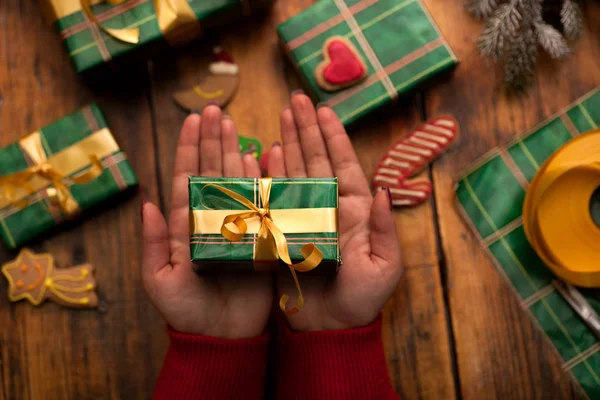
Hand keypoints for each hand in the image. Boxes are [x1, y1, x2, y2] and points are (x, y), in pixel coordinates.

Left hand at [141, 106, 271, 338]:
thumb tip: (147, 205)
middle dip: (211, 139)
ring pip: (236, 180)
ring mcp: (238, 224)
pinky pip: (262, 202)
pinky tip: (261, 156)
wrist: (222, 335)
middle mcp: (212, 218)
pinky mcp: (260, 236)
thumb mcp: (160, 281)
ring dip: (235, 151)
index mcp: (185, 225)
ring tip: (234, 124)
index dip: (188, 149)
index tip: (191, 120)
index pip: (186, 178)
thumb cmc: (187, 311)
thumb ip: (154, 245)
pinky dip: (262, 179)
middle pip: (211, 170)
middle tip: (215, 110)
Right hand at [268, 94, 402, 330]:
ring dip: (288, 144)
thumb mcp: (384, 267)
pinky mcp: (284, 231)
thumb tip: (383, 191)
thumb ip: (384, 229)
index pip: (344, 165)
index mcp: (355, 211)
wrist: (331, 328)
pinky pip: (275, 197)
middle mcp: (329, 208)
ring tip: (281, 117)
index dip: (334, 137)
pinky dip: (269, 175)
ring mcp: (305, 217)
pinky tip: (264, 154)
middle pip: (316, 161)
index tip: (324, 110)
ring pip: (295, 172)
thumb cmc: (363, 301)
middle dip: (307, 130)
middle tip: (295, 101)